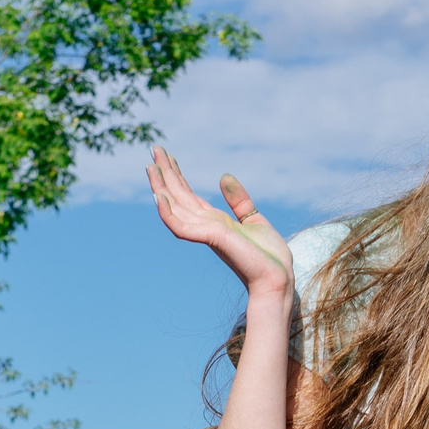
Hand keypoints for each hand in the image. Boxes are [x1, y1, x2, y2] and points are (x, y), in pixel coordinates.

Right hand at [148, 147, 293, 299]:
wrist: (278, 279)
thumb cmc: (268, 257)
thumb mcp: (254, 219)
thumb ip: (239, 200)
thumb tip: (224, 176)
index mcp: (215, 222)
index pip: (189, 195)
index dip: (177, 175)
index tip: (166, 155)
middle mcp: (206, 226)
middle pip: (178, 196)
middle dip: (165, 174)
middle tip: (153, 149)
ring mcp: (206, 233)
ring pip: (175, 208)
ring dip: (161, 188)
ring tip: (150, 167)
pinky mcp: (211, 238)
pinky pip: (182, 227)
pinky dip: (168, 213)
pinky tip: (159, 196)